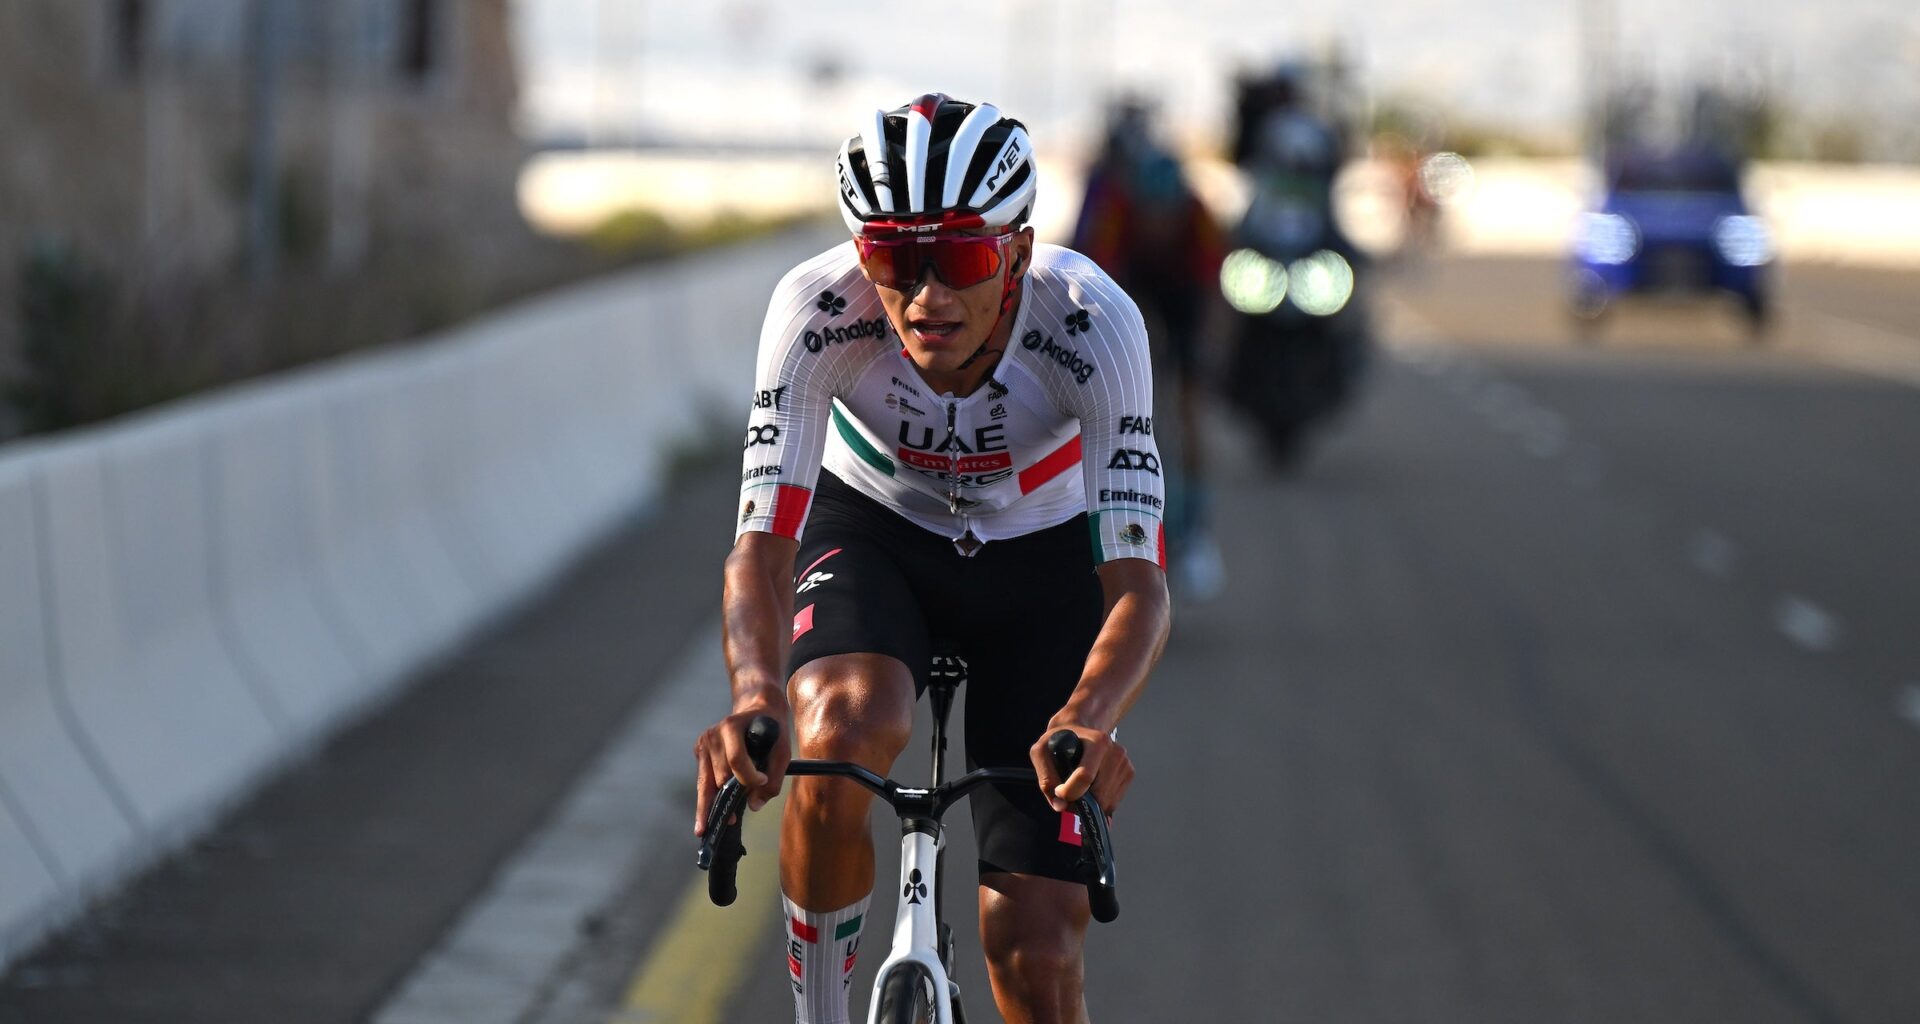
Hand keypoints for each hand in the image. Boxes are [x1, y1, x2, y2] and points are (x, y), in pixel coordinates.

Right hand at [693, 701, 790, 836]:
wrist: (758, 708)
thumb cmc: (772, 730)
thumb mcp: (782, 751)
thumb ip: (774, 779)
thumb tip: (754, 806)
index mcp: (731, 726)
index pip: (736, 760)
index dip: (748, 777)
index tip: (762, 783)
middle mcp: (712, 735)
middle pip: (719, 776)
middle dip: (728, 798)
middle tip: (732, 820)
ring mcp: (703, 743)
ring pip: (705, 782)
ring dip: (709, 805)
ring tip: (706, 827)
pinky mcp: (699, 752)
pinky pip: (703, 780)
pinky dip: (707, 796)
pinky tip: (706, 813)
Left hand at [1030, 723, 1134, 815]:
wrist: (1080, 728)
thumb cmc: (1060, 742)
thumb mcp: (1042, 752)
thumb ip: (1046, 778)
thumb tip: (1061, 806)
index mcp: (1097, 741)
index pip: (1085, 776)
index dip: (1070, 792)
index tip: (1060, 792)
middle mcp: (1115, 751)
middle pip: (1099, 794)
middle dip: (1081, 803)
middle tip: (1068, 796)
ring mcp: (1124, 763)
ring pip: (1108, 802)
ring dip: (1091, 805)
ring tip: (1079, 790)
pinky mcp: (1129, 773)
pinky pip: (1114, 801)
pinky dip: (1100, 802)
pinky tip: (1091, 789)